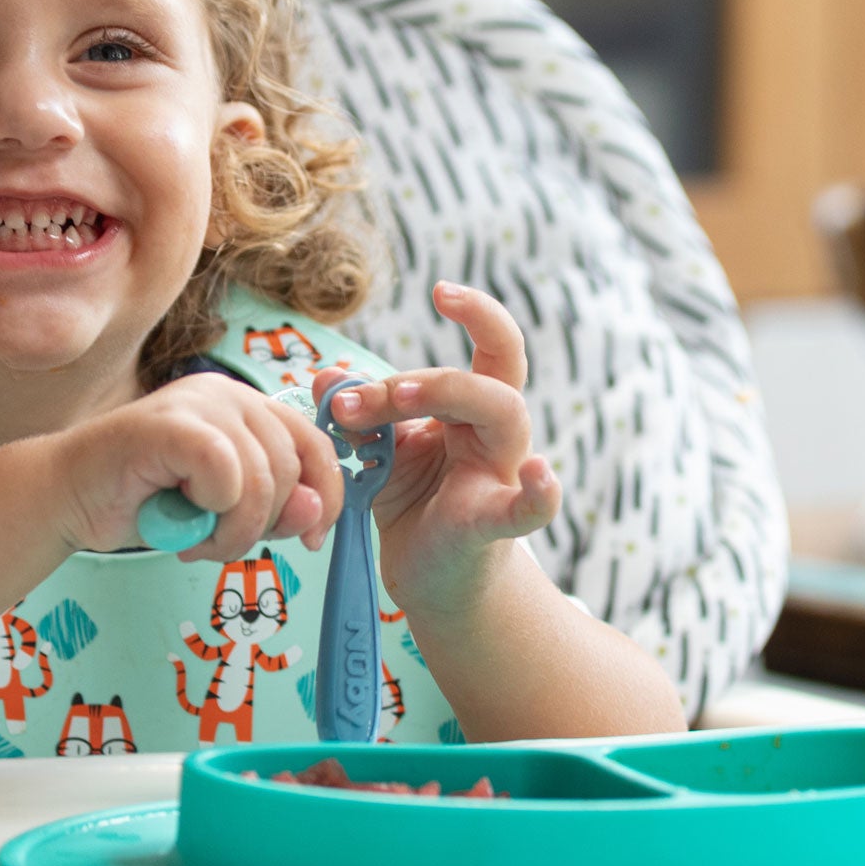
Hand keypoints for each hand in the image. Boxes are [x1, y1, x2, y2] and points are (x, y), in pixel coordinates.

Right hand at [49, 373, 345, 558]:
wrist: (68, 498)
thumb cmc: (143, 503)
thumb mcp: (225, 516)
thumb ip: (272, 511)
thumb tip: (314, 512)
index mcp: (247, 408)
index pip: (316, 445)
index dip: (324, 496)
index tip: (309, 540)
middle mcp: (228, 394)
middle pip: (291, 468)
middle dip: (263, 525)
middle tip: (217, 545)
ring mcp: (199, 401)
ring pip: (260, 477)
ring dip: (232, 530)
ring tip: (193, 539)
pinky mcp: (171, 421)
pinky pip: (224, 472)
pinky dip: (209, 508)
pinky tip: (177, 515)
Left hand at [313, 282, 559, 621]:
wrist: (428, 577)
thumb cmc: (412, 504)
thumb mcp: (377, 451)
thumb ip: (356, 411)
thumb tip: (324, 376)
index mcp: (470, 410)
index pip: (493, 346)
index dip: (477, 311)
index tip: (439, 289)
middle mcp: (495, 434)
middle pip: (488, 378)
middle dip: (422, 376)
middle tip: (354, 400)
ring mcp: (500, 476)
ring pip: (505, 414)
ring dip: (448, 394)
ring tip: (395, 404)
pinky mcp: (494, 525)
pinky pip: (530, 508)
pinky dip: (540, 493)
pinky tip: (540, 475)